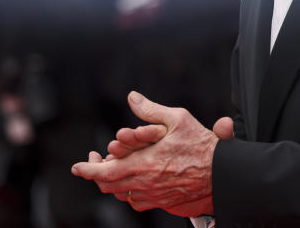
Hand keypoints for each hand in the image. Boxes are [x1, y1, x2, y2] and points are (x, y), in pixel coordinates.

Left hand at [71, 91, 218, 216]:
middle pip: (109, 186)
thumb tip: (133, 98)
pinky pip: (137, 202)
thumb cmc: (202, 146)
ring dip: (111, 184)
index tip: (77, 166)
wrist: (222, 174)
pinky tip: (131, 182)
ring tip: (110, 170)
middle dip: (96, 175)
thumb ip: (151, 110)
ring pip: (121, 195)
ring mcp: (154, 195)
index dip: (87, 170)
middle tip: (93, 163)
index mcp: (144, 163)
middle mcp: (145, 183)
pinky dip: (128, 193)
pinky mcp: (163, 202)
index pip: (105, 172)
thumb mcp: (177, 119)